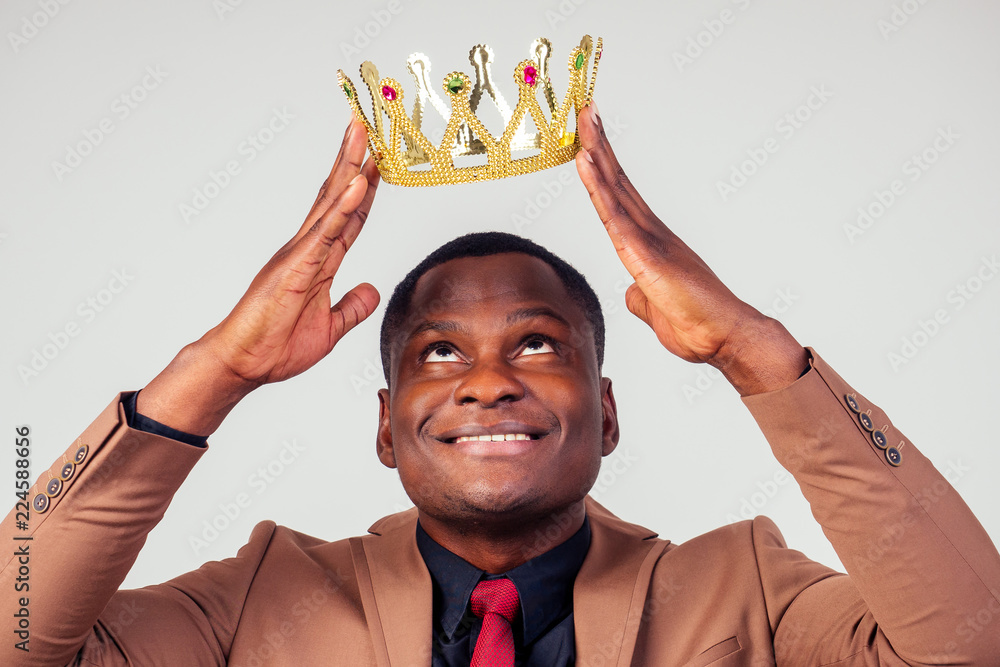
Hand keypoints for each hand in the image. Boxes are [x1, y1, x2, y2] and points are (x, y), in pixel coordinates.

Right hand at [138, 117, 380, 434]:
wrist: (245, 364)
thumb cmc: (277, 346)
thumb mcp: (331, 327)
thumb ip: (352, 307)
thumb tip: (372, 289)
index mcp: (317, 261)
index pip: (348, 218)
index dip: (364, 191)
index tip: (378, 163)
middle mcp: (308, 249)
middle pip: (337, 198)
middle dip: (353, 162)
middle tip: (367, 127)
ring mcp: (300, 254)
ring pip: (330, 203)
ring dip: (348, 168)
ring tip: (362, 136)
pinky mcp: (295, 267)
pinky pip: (325, 233)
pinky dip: (343, 207)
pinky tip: (357, 184)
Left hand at [574, 102, 806, 394]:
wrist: (723, 338)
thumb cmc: (697, 325)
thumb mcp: (655, 308)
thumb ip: (641, 296)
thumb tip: (633, 292)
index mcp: (650, 243)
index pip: (619, 196)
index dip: (603, 166)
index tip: (588, 137)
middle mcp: (652, 232)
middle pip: (617, 180)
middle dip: (598, 144)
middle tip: (584, 109)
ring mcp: (650, 239)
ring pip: (615, 188)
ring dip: (596, 152)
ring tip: (584, 120)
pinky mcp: (647, 255)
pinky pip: (614, 214)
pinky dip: (598, 186)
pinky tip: (585, 162)